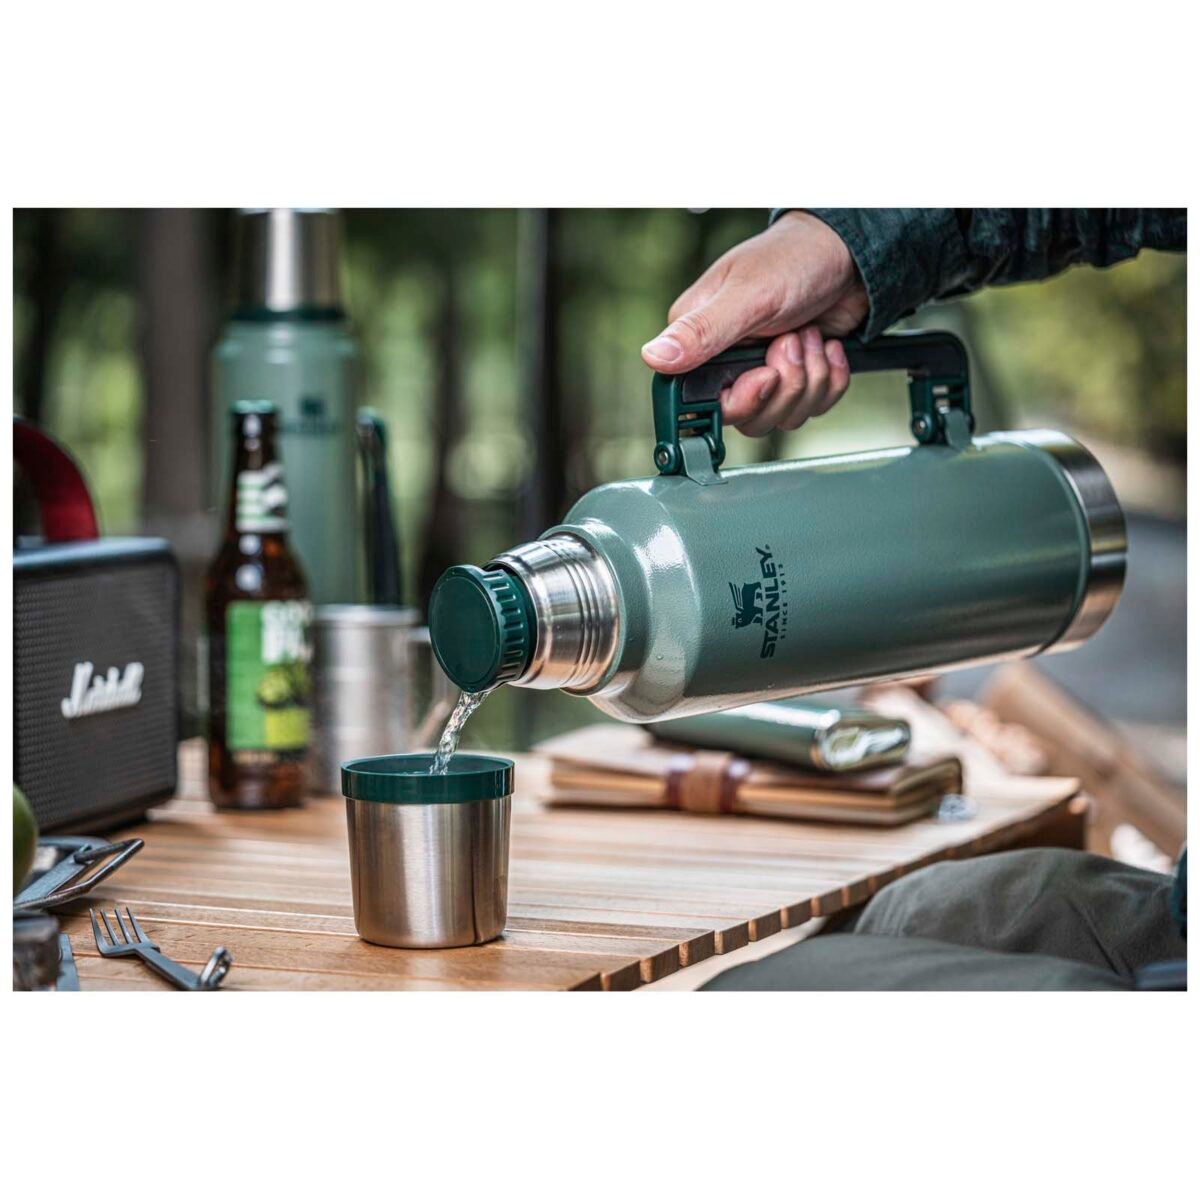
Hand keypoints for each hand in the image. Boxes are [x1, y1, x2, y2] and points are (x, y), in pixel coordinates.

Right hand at [641, 211, 868, 434]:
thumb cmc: (794, 259)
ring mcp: (761, 373)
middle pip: (749, 417)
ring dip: (810, 377)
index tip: (763, 376)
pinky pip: (812, 407)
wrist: (846, 253)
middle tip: (791, 341)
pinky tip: (827, 346)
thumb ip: (702, 332)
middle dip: (784, 385)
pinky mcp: (794, 379)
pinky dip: (830, 379)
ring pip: (783, 416)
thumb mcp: (749, 295)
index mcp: (700, 341)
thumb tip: (652, 357)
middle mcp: (726, 363)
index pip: (701, 403)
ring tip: (810, 335)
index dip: (739, 400)